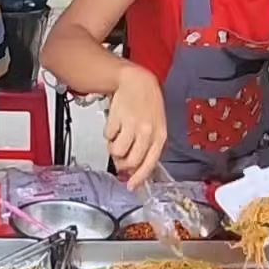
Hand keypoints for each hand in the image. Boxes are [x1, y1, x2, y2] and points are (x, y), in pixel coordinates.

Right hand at [106, 65, 167, 189]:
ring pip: (117, 151)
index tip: (131, 186)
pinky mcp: (118, 119)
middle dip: (122, 164)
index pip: (150, 163)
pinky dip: (109, 134)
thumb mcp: (155, 127)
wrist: (136, 81)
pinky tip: (116, 124)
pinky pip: (108, 136)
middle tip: (120, 158)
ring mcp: (133, 125)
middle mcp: (147, 132)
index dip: (139, 178)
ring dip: (114, 149)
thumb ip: (146, 148)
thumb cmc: (146, 104)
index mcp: (160, 136)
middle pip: (131, 161)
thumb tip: (132, 169)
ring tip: (118, 138)